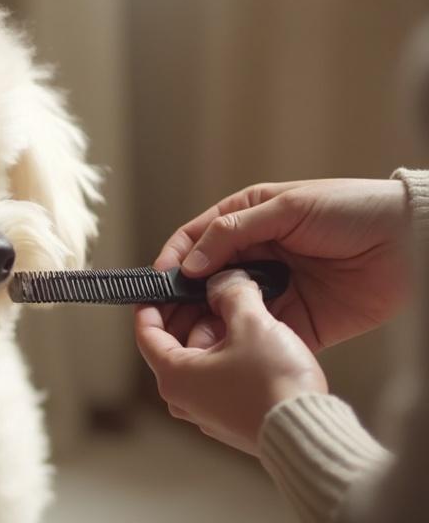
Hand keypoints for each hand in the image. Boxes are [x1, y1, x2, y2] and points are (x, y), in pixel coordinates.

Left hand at [135, 270, 327, 454]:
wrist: (308, 433)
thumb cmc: (273, 384)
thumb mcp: (250, 323)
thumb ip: (232, 294)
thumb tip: (225, 282)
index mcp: (174, 376)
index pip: (146, 332)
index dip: (152, 303)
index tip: (160, 284)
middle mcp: (184, 398)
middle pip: (174, 342)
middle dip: (192, 311)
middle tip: (209, 286)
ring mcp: (208, 410)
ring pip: (201, 357)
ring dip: (215, 329)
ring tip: (239, 306)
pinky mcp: (232, 416)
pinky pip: (220, 375)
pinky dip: (229, 352)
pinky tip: (253, 336)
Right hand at [156, 179, 410, 349]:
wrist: (411, 242)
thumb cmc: (351, 210)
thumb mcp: (287, 207)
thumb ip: (233, 232)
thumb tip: (190, 263)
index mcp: (247, 221)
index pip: (195, 241)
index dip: (173, 260)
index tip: (157, 282)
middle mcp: (255, 257)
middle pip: (204, 282)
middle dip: (182, 301)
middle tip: (164, 320)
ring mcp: (274, 292)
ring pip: (226, 313)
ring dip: (206, 326)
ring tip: (192, 340)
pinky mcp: (297, 324)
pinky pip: (259, 337)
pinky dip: (240, 346)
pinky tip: (226, 352)